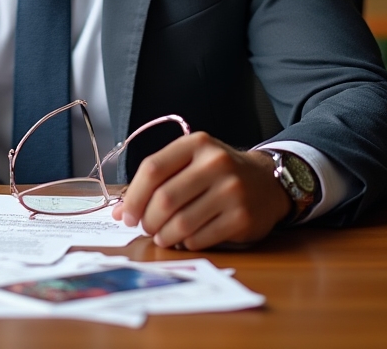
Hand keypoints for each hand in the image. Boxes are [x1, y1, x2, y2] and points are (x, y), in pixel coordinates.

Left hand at [111, 131, 291, 248]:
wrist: (266, 182)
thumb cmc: (216, 172)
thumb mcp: (189, 162)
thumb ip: (156, 180)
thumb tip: (120, 211)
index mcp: (195, 144)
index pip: (152, 168)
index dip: (134, 195)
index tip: (126, 214)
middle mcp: (215, 163)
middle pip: (165, 199)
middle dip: (148, 220)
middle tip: (146, 228)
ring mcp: (231, 191)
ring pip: (181, 223)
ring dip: (164, 235)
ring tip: (162, 236)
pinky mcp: (242, 218)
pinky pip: (201, 238)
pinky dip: (186, 243)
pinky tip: (185, 239)